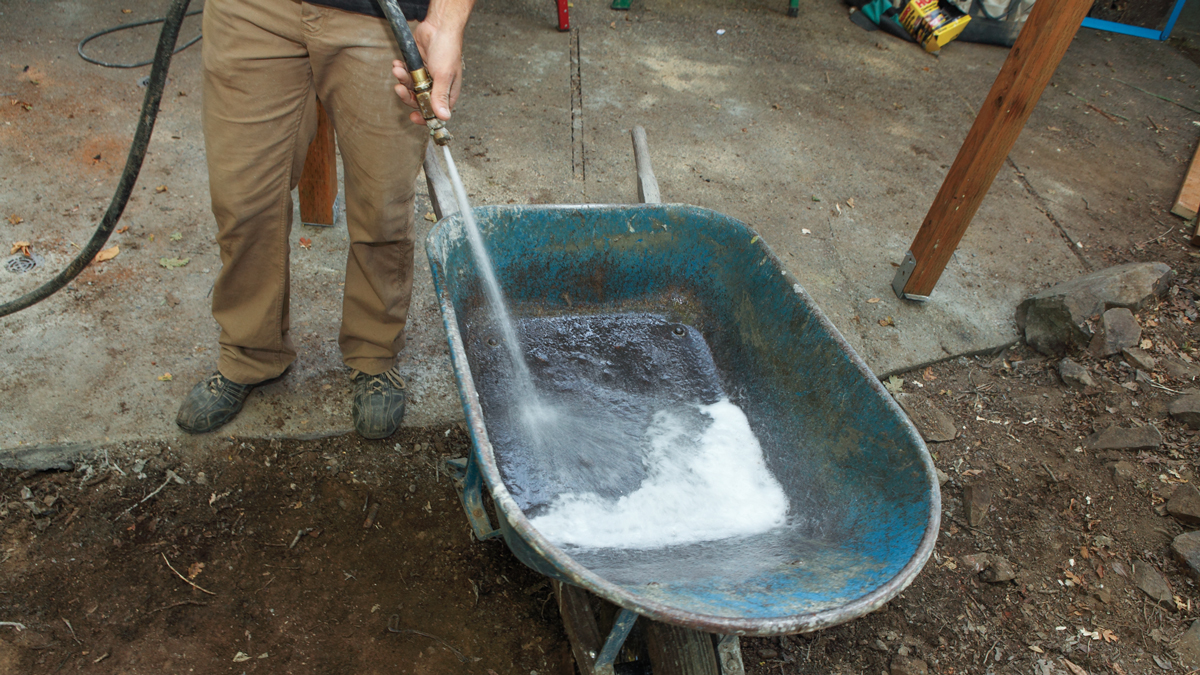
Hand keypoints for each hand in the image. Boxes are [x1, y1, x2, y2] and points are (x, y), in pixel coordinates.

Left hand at [392, 1, 472, 125]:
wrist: (438, 27)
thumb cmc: (448, 49)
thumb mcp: (444, 76)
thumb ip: (440, 96)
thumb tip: (444, 117)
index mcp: (447, 92)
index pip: (436, 111)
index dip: (425, 116)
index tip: (414, 117)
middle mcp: (436, 86)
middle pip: (419, 101)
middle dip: (408, 96)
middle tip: (401, 89)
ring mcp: (426, 77)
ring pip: (410, 88)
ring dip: (402, 80)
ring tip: (399, 70)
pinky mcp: (417, 67)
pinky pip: (405, 75)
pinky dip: (400, 70)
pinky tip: (398, 64)